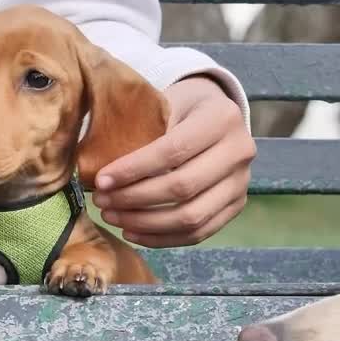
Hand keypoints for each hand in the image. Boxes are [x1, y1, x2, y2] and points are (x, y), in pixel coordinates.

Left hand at [91, 76, 254, 246]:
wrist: (215, 116)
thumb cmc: (181, 108)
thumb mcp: (164, 103)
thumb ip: (141, 129)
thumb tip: (97, 169)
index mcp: (222, 118)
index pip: (173, 151)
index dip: (134, 170)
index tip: (102, 180)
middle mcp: (240, 152)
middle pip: (183, 188)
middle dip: (135, 199)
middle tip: (103, 201)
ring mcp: (242, 183)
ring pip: (192, 217)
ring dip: (146, 223)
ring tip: (113, 217)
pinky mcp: (237, 207)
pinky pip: (199, 232)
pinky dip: (163, 237)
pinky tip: (134, 231)